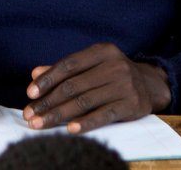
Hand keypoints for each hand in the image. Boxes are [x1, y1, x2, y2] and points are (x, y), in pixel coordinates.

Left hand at [23, 43, 170, 133]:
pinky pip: (103, 115)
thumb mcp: (92, 65)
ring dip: (58, 115)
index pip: (69, 64)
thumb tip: (35, 73)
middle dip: (48, 102)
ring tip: (40, 124)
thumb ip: (65, 70)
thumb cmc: (113, 74)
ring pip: (84, 102)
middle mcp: (114, 65)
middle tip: (30, 114)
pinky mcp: (132, 104)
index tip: (30, 94)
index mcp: (102, 51)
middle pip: (74, 86)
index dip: (48, 79)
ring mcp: (124, 85)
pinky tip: (69, 130)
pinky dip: (85, 123)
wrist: (150, 84)